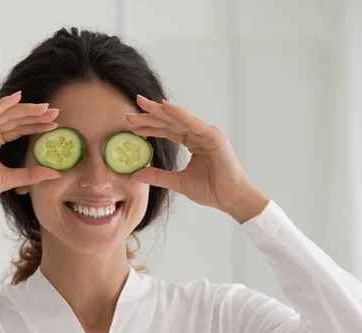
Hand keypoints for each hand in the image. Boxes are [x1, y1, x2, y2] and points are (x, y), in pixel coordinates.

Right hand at [0, 91, 60, 222]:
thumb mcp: (10, 180)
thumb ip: (31, 175)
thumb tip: (55, 174)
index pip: (19, 129)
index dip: (36, 125)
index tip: (55, 123)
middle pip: (15, 120)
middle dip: (35, 115)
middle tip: (55, 111)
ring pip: (6, 115)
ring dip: (25, 109)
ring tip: (44, 107)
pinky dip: (3, 105)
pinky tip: (18, 97)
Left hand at [126, 95, 267, 221]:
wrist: (231, 199)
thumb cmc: (211, 190)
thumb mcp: (178, 182)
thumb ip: (158, 176)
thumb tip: (135, 174)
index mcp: (193, 141)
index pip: (167, 130)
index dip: (149, 126)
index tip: (130, 124)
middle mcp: (199, 134)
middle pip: (170, 122)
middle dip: (150, 115)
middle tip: (129, 111)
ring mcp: (207, 134)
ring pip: (178, 119)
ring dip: (160, 111)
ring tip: (142, 104)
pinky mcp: (214, 137)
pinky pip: (193, 123)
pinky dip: (179, 114)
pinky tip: (165, 107)